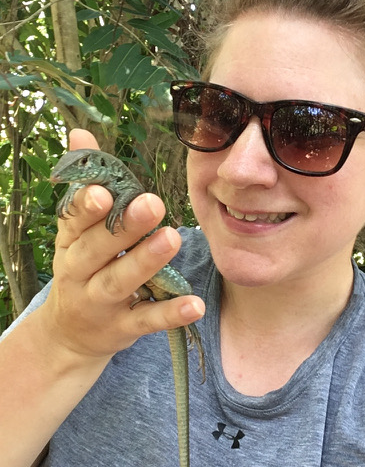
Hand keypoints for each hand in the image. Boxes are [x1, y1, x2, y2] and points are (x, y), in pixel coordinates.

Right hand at [40, 129, 204, 360]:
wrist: (68, 334)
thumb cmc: (82, 267)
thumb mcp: (77, 229)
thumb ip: (85, 182)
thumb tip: (80, 133)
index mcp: (69, 242)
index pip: (74, 221)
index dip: (87, 206)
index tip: (104, 192)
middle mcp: (79, 272)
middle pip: (98, 249)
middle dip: (124, 228)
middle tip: (153, 204)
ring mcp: (99, 303)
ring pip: (120, 282)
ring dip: (146, 261)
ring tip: (172, 239)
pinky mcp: (121, 329)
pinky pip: (146, 320)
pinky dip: (169, 313)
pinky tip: (194, 304)